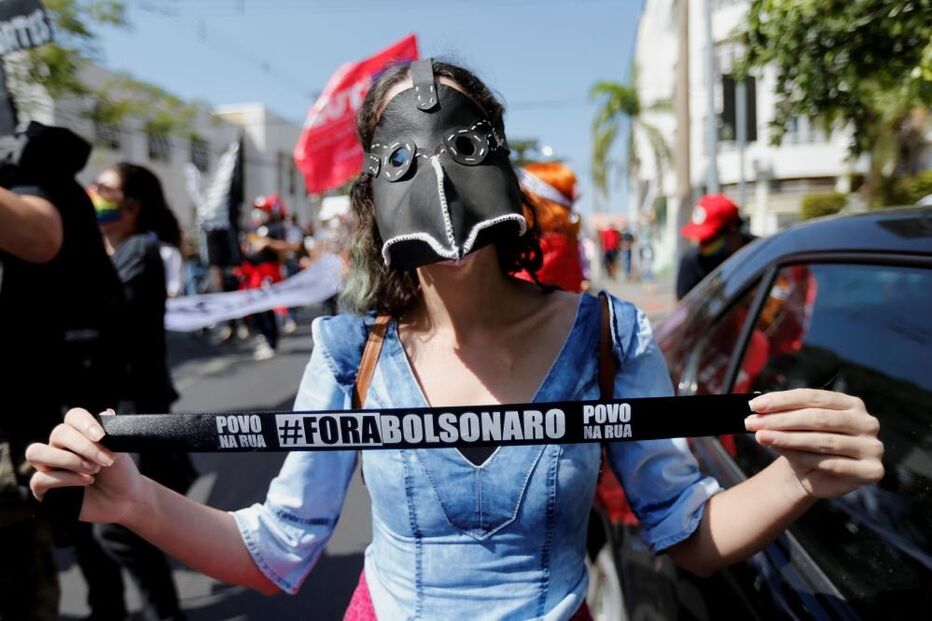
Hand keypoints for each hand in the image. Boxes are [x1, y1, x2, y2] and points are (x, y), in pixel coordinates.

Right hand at [26, 408, 143, 523]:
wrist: (124, 499)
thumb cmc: (120, 473)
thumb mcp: (120, 452)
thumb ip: (111, 433)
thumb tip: (107, 412)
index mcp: (79, 433)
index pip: (73, 416)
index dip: (85, 423)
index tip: (102, 437)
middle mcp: (60, 446)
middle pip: (58, 433)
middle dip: (84, 447)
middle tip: (105, 461)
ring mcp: (49, 467)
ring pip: (37, 453)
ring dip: (68, 460)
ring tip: (93, 470)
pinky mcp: (44, 489)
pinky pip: (40, 479)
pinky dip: (65, 479)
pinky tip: (86, 481)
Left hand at [745, 389, 883, 498]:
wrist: (813, 477)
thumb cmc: (803, 445)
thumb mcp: (794, 427)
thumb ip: (783, 417)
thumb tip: (758, 411)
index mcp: (851, 404)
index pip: (814, 397)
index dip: (782, 400)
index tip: (754, 404)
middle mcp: (866, 422)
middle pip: (817, 417)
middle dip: (781, 420)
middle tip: (752, 422)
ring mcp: (873, 447)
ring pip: (823, 441)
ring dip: (787, 438)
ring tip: (761, 436)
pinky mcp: (872, 470)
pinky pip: (831, 463)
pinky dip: (803, 458)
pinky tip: (783, 454)